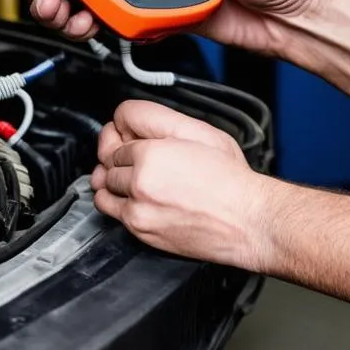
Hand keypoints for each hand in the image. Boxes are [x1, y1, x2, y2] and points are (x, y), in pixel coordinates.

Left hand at [90, 100, 271, 268]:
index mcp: (151, 154)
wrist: (245, 219)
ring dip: (112, 177)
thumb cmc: (229, 178)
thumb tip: (128, 119)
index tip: (132, 134)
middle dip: (119, 153)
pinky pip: (110, 211)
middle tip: (134, 152)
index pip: (116, 134)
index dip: (126, 132)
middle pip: (107, 159)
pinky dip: (116, 200)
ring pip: (104, 186)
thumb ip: (159, 120)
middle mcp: (139, 183)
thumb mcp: (199, 131)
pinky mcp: (140, 231)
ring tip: (130, 174)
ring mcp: (138, 210)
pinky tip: (132, 194)